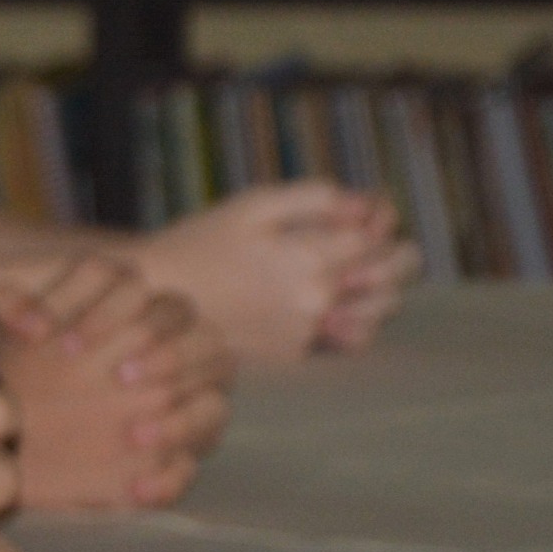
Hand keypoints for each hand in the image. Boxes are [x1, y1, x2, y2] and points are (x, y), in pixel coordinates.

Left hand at [0, 257, 231, 510]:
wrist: (3, 434)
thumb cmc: (9, 370)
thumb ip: (5, 312)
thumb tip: (18, 315)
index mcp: (122, 308)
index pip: (132, 287)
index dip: (104, 308)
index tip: (59, 340)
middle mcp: (162, 352)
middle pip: (201, 338)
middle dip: (170, 352)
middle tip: (124, 376)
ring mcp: (176, 408)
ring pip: (214, 404)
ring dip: (183, 418)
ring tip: (135, 436)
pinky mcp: (168, 459)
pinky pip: (189, 468)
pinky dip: (169, 478)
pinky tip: (137, 489)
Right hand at [137, 181, 407, 363]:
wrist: (157, 298)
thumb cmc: (202, 242)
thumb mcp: (254, 204)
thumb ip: (317, 198)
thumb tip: (366, 206)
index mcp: (308, 257)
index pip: (378, 236)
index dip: (379, 218)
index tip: (364, 213)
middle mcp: (316, 300)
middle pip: (394, 274)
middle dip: (395, 251)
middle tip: (374, 241)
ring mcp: (308, 332)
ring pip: (382, 310)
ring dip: (380, 286)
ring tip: (355, 272)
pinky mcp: (296, 353)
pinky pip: (351, 338)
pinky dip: (355, 319)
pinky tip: (336, 304)